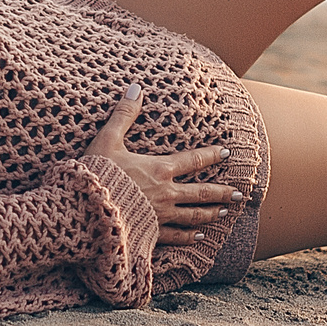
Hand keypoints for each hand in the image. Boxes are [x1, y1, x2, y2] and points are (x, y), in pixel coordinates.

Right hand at [86, 84, 246, 247]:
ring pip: (193, 215)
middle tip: (241, 193)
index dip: (212, 154)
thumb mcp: (107, 139)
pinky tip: (199, 237)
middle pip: (202, 192)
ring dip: (211, 213)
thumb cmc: (95, 174)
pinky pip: (175, 237)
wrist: (85, 210)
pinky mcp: (150, 233)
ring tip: (226, 212)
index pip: (194, 160)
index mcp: (159, 169)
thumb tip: (135, 88)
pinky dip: (189, 237)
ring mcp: (160, 216)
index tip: (228, 152)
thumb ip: (124, 114)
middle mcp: (166, 193)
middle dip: (223, 192)